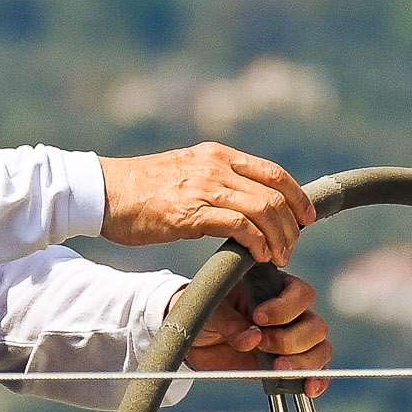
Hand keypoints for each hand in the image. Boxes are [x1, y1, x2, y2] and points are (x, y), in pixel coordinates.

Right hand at [99, 143, 315, 264]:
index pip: (272, 172)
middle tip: (293, 245)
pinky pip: (239, 226)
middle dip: (292, 222)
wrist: (103, 192)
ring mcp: (205, 187)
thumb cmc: (139, 190)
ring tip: (280, 256)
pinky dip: (257, 242)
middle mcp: (215, 166)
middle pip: (274, 192)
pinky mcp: (192, 212)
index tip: (307, 217)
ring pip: (263, 209)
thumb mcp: (184, 173)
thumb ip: (213, 182)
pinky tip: (259, 257)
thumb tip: (239, 202)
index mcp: (216, 154)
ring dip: (279, 236)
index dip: (297, 195)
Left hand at [180, 272, 332, 397]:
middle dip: (291, 339)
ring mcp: (295, 340)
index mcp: (276, 289)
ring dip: (303, 361)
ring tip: (278, 368)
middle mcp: (292, 314)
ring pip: (320, 349)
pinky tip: (308, 387)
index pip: (300, 293)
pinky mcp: (292, 365)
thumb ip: (230, 322)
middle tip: (263, 345)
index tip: (259, 318)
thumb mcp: (211, 311)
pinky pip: (316, 372)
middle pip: (315, 325)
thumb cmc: (208, 315)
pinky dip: (316, 380)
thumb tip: (251, 339)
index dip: (285, 307)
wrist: (199, 342)